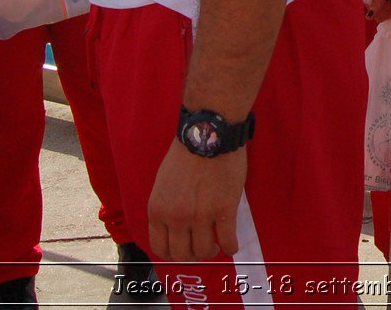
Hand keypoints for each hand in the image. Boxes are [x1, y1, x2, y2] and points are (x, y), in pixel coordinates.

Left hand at [147, 141, 245, 261]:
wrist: (208, 135)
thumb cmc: (186, 153)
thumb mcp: (163, 183)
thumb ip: (166, 206)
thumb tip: (173, 223)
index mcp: (158, 210)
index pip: (160, 247)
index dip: (173, 253)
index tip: (183, 249)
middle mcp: (176, 218)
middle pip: (181, 255)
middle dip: (192, 256)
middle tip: (202, 248)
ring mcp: (200, 216)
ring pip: (203, 251)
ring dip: (211, 252)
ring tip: (216, 244)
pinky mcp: (224, 211)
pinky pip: (228, 241)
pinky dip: (231, 247)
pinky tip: (232, 244)